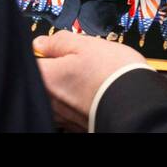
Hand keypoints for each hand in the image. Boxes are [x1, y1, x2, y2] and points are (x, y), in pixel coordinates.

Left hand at [33, 30, 147, 131]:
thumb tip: (42, 42)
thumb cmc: (113, 75)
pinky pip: (71, 108)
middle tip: (77, 60)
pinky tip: (96, 91)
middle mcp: (50, 101)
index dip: (40, 52)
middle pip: (44, 79)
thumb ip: (59, 41)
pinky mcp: (78, 125)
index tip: (52, 48)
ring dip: (68, 85)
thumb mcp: (86, 44)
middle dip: (56, 68)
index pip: (29, 62)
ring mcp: (63, 116)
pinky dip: (79, 99)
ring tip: (91, 77)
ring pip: (57, 95)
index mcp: (46, 78)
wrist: (137, 106)